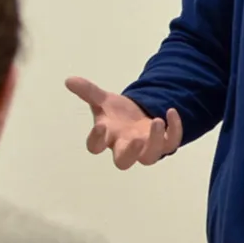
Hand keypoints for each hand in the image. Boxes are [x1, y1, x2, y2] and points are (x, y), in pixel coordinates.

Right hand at [65, 76, 183, 169]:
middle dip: (129, 153)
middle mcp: (124, 147)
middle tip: (136, 139)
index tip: (101, 125)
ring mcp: (145, 148)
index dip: (96, 139)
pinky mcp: (163, 144)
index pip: (95, 147)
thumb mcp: (103, 100)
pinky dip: (174, 130)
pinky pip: (171, 144)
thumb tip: (69, 80)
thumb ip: (88, 91)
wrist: (137, 115)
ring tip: (157, 120)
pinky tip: (171, 112)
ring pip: (149, 157)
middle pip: (123, 162)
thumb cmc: (116, 113)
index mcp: (107, 137)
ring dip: (155, 141)